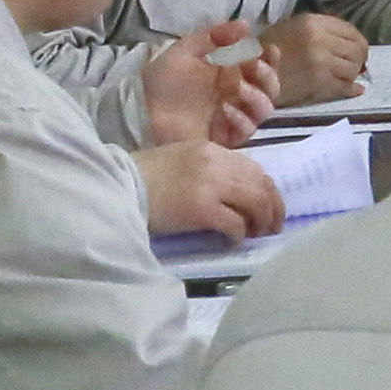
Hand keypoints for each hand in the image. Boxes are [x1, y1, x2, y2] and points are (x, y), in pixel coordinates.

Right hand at [135, 138, 285, 242]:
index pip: (255, 169)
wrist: (117, 186)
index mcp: (212, 150)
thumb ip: (211, 169)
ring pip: (256, 203)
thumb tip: (237, 194)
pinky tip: (233, 240)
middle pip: (262, 185)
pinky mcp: (202, 209)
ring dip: (261, 222)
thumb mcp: (182, 160)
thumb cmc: (144, 177)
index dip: (268, 190)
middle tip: (271, 227)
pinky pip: (235, 223)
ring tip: (257, 234)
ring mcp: (210, 185)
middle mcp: (216, 163)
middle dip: (273, 208)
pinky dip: (240, 234)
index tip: (270, 206)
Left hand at [140, 22, 276, 148]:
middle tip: (254, 67)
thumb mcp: (185, 51)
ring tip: (239, 89)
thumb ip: (214, 36)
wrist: (142, 113)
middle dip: (268, 77)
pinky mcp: (226, 138)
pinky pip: (247, 130)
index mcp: (230, 74)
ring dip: (257, 97)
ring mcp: (234, 118)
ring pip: (264, 110)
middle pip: (270, 89)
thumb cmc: (162, 81)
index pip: (262, 66)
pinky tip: (225, 111)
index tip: (269, 49)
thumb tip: (247, 25)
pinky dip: (241, 119)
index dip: (271, 59)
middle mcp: (237, 95)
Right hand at [261, 11, 371, 104]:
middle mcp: (320, 40)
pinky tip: (355, 89)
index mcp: (313, 22)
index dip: (357, 41)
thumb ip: (321, 30)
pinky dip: (352, 89)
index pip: (351, 30)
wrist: (248, 74)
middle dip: (358, 58)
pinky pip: (346, 87)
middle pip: (357, 49)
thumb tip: (350, 42)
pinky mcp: (320, 84)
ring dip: (352, 73)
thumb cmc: (267, 49)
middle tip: (355, 65)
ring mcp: (322, 63)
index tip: (356, 49)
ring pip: (353, 68)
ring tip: (344, 76)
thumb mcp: (292, 27)